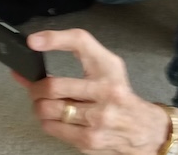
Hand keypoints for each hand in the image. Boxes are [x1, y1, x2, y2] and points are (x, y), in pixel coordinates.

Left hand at [12, 29, 168, 154]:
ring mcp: (98, 118)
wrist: (145, 129)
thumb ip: (73, 52)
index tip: (34, 41)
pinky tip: (57, 118)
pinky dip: (47, 122)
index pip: (80, 43)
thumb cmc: (120, 94)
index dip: (54, 39)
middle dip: (36, 88)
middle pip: (53, 86)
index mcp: (108, 68)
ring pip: (47, 109)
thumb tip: (33, 49)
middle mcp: (106, 91)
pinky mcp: (90, 139)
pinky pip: (52, 128)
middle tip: (36, 88)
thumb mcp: (106, 65)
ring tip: (45, 103)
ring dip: (39, 106)